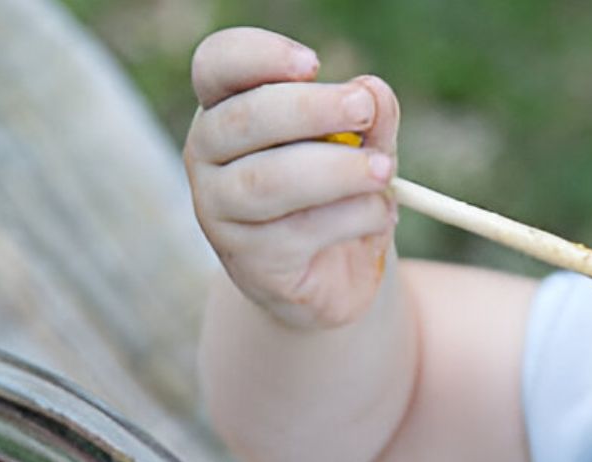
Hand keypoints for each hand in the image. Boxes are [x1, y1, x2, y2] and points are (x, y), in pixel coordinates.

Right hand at [184, 27, 400, 330]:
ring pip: (267, 181)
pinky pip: (299, 231)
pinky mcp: (249, 261)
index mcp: (226, 109)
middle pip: (243, 119)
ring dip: (335, 171)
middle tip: (362, 109)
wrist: (335, 276)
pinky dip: (351, 217)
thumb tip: (372, 93)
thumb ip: (369, 115)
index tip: (315, 64)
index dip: (259, 55)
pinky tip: (378, 214)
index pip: (216, 65)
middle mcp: (208, 156)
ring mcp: (220, 212)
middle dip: (310, 109)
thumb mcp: (362, 144)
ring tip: (384, 171)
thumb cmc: (339, 193)